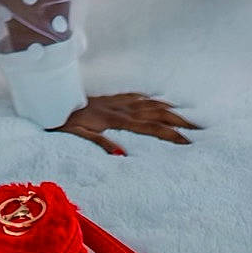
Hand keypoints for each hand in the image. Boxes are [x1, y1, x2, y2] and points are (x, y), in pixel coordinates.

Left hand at [55, 92, 200, 155]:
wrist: (52, 100)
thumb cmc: (64, 122)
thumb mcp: (79, 136)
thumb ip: (101, 144)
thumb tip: (123, 156)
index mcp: (117, 120)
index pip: (151, 129)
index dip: (171, 135)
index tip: (189, 142)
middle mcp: (122, 109)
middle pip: (157, 114)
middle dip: (179, 122)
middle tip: (199, 129)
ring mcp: (118, 102)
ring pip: (150, 104)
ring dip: (170, 110)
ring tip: (188, 117)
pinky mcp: (112, 98)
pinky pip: (137, 96)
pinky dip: (151, 99)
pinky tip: (160, 101)